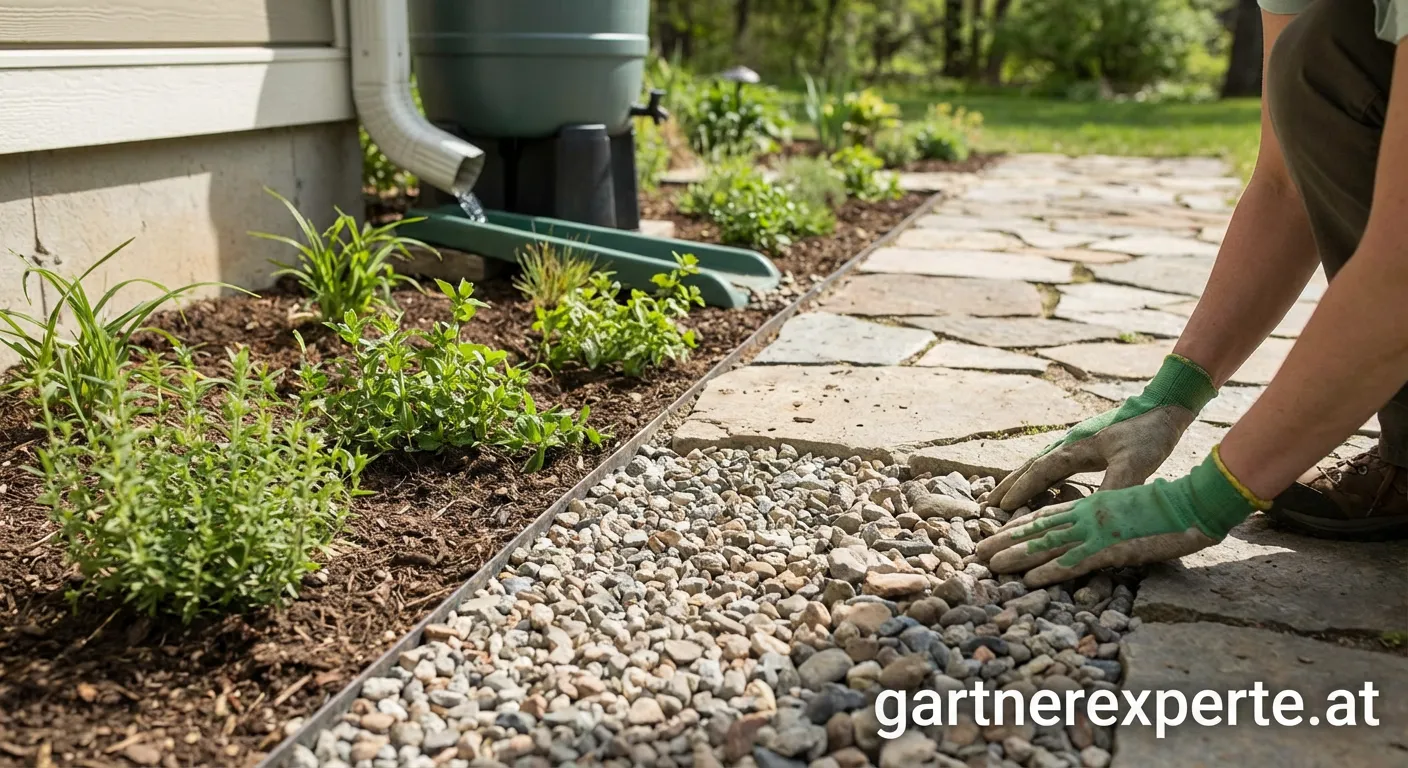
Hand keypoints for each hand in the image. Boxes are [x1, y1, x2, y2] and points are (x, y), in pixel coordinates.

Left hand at [977, 448, 1266, 586]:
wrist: (1197, 500)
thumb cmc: (1174, 507)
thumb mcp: (1134, 511)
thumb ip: (1113, 521)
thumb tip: (1101, 535)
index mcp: (1093, 505)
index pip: (1048, 515)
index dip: (1021, 526)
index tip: (999, 533)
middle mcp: (1087, 515)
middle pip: (1037, 528)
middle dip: (1005, 540)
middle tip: (977, 551)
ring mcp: (1096, 531)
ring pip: (1046, 544)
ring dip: (1015, 556)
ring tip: (988, 564)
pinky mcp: (1110, 546)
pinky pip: (1074, 561)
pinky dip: (1049, 571)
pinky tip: (1028, 580)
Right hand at [984, 354, 1215, 510]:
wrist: (1165, 405)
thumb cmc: (1149, 433)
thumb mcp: (1135, 464)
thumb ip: (1113, 490)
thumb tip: (1094, 516)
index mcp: (1075, 448)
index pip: (1038, 472)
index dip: (1019, 492)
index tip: (999, 509)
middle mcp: (1070, 443)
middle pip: (1030, 466)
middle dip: (1008, 486)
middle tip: (986, 503)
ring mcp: (1078, 442)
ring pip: (1041, 464)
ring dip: (1021, 481)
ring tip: (1005, 496)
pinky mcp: (1089, 444)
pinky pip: (1056, 465)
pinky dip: (1041, 478)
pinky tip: (1043, 486)